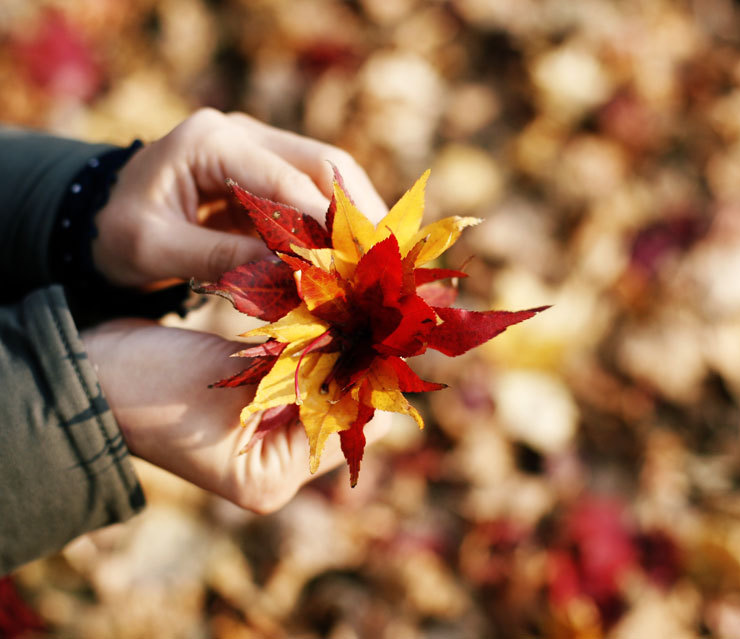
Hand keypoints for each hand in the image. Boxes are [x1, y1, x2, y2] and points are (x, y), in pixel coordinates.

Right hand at [81, 320, 390, 512]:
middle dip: (350, 356)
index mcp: (274, 478)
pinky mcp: (257, 403)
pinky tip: (320, 307)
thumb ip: (300, 365)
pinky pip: (301, 371)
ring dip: (332, 344)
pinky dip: (309, 342)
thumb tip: (365, 341)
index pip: (351, 426)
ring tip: (344, 299)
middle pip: (342, 407)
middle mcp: (278, 465)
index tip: (377, 323)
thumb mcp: (231, 378)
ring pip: (324, 383)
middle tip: (363, 303)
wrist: (91, 374)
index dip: (365, 374)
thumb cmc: (151, 385)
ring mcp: (268, 435)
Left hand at [92, 109, 388, 287]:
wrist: (95, 218)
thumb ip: (220, 258)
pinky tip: (350, 253)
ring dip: (352, 214)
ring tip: (374, 258)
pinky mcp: (264, 171)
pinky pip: (312, 191)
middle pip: (322, 163)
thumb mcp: (156, 248)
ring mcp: (256, 148)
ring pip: (327, 173)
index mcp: (210, 142)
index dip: (325, 223)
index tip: (352, 264)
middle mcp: (240, 133)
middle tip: (380, 259)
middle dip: (355, 211)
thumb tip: (292, 275)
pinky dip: (334, 221)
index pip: (286, 180)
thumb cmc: (117, 232)